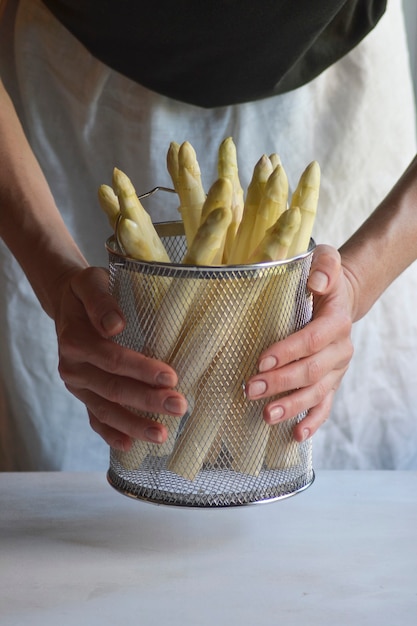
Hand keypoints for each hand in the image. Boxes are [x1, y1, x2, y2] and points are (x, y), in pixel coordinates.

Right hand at [53, 266, 187, 450]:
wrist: (68, 302)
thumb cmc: (86, 291)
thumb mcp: (91, 282)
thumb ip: (101, 301)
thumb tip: (115, 325)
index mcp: (75, 340)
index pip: (112, 359)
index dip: (141, 370)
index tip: (171, 376)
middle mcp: (73, 367)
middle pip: (113, 388)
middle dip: (147, 401)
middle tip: (179, 406)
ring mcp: (77, 385)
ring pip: (105, 409)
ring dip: (134, 424)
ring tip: (162, 435)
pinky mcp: (83, 395)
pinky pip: (95, 419)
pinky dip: (111, 434)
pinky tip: (131, 445)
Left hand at [245, 244, 353, 440]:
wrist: (341, 297)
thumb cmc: (324, 277)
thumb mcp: (327, 260)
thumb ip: (325, 266)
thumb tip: (317, 282)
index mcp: (337, 320)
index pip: (313, 339)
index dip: (289, 351)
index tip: (261, 360)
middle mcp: (341, 348)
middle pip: (312, 370)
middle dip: (281, 382)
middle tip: (250, 389)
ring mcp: (337, 369)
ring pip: (317, 392)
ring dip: (292, 405)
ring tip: (266, 415)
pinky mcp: (331, 381)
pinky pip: (325, 405)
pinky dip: (312, 421)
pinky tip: (297, 435)